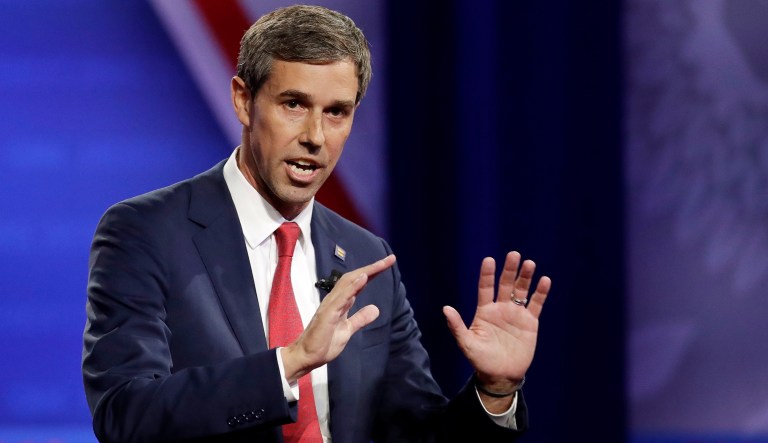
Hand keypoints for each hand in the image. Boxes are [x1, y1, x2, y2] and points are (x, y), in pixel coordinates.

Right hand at [281, 255, 395, 380]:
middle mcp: (335, 299)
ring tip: (380, 264)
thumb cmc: (323, 343)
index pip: (358, 283)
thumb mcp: (348, 330)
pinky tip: (363, 278)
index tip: (388, 264)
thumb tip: (375, 309)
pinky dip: (353, 286)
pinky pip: (342, 297)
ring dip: (365, 272)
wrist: (306, 356)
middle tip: (390, 259)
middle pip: (355, 278)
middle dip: (372, 268)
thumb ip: (360, 319)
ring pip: (349, 283)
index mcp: (341, 303)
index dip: (372, 273)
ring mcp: (331, 305)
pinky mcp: (328, 313)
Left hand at [443, 251, 549, 405]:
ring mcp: (516, 314)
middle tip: (514, 254)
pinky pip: (536, 304)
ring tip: (529, 264)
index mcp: (485, 311)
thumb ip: (457, 326)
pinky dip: (540, 293)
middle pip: (505, 284)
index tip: (489, 260)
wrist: (501, 375)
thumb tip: (445, 308)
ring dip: (525, 277)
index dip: (487, 274)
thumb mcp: (467, 344)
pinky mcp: (530, 323)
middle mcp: (500, 309)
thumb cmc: (481, 360)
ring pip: (521, 291)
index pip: (486, 288)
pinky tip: (544, 280)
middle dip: (509, 270)